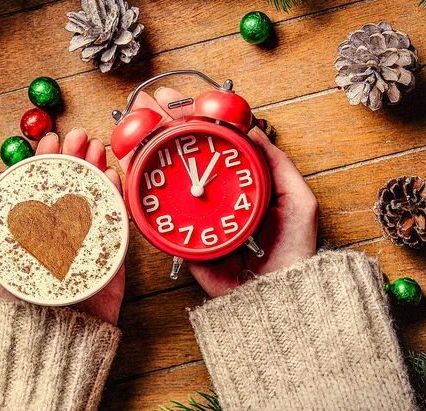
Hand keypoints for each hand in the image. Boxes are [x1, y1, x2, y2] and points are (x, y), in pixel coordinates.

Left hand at [0, 128, 126, 324]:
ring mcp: (87, 247)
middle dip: (74, 160)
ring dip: (96, 172)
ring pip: (93, 202)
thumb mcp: (1, 276)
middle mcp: (60, 239)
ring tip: (98, 149)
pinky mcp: (111, 259)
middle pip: (68, 191)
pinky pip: (116, 224)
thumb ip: (0, 244)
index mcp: (33, 239)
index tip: (50, 140)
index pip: (39, 192)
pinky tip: (114, 178)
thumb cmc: (22, 315)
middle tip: (80, 137)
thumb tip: (3, 208)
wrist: (56, 348)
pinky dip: (117, 200)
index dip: (45, 164)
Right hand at [129, 87, 318, 298]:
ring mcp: (194, 215)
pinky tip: (126, 166)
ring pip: (164, 180)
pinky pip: (156, 213)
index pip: (213, 144)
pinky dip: (137, 190)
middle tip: (147, 103)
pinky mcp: (179, 237)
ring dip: (144, 151)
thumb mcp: (298, 200)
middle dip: (161, 126)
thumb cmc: (292, 251)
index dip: (194, 119)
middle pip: (182, 155)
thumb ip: (278, 164)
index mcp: (239, 184)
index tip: (180, 99)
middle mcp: (213, 196)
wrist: (274, 295)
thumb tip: (252, 129)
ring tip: (130, 127)